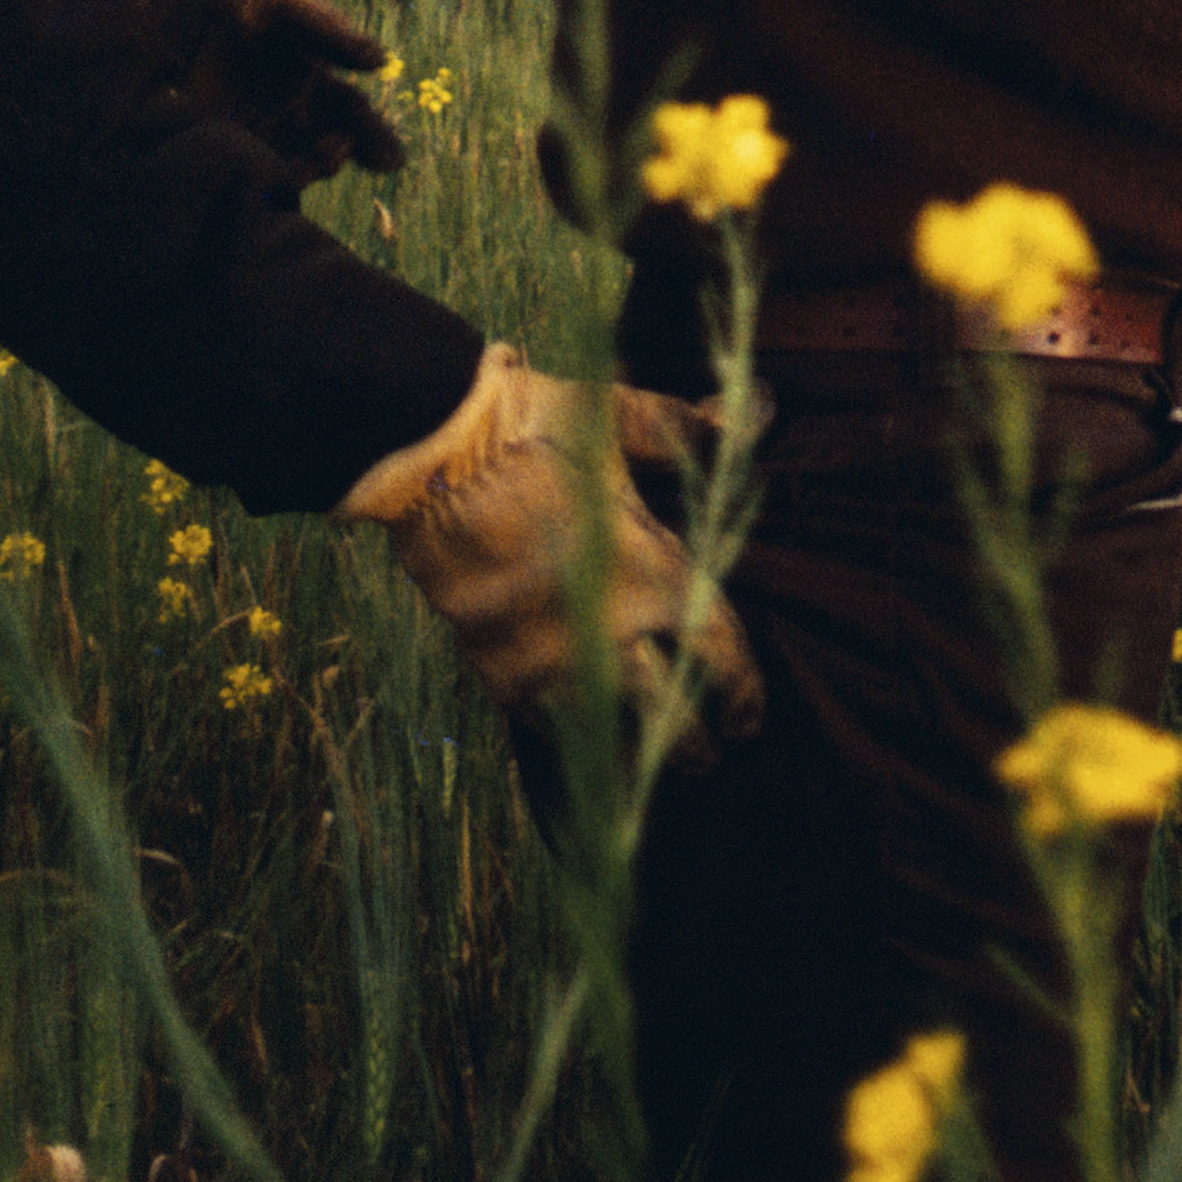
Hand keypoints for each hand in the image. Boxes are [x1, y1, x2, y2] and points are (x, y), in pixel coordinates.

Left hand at [87, 0, 406, 184]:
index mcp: (306, 72)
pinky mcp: (214, 140)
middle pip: (332, 141)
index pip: (349, 110)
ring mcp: (250, 127)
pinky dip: (272, 175)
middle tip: (378, 164)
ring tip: (327, 155)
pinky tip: (282, 167)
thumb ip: (324, 27)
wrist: (145, 2)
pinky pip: (250, 168)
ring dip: (319, 166)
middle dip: (357, 156)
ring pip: (296, 161)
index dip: (372, 135)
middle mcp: (284, 107)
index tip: (389, 157)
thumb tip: (382, 61)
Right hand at [349, 346, 758, 737]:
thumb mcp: (620, 420)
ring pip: (602, 733)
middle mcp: (606, 630)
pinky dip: (565, 731)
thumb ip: (684, 430)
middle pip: (669, 716)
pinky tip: (578, 736)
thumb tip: (748, 414)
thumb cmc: (535, 429)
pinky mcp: (491, 666)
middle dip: (695, 742)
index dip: (743, 693)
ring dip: (630, 752)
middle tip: (710, 755)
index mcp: (653, 573)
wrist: (431, 453)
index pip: (718, 654)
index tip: (750, 718)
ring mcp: (544, 657)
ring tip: (646, 767)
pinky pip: (539, 721)